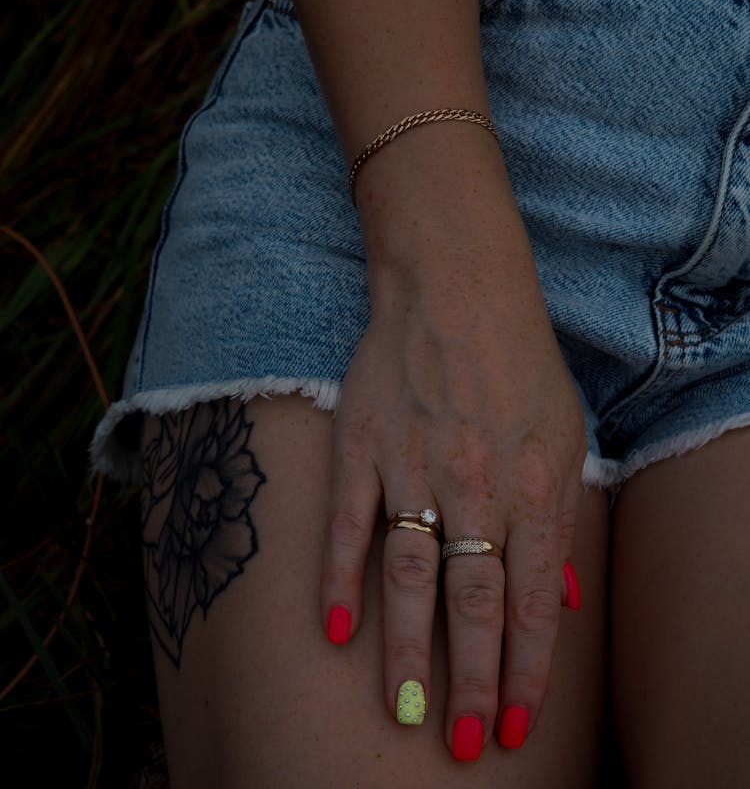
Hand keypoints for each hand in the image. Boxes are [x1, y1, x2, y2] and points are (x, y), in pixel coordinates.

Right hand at [319, 225, 586, 758]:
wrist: (456, 290)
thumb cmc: (519, 363)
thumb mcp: (565, 435)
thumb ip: (561, 518)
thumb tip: (564, 597)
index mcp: (532, 486)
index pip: (530, 602)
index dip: (524, 670)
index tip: (514, 722)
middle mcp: (475, 486)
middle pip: (473, 603)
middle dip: (472, 682)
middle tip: (463, 743)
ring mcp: (414, 467)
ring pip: (410, 577)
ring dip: (408, 652)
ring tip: (406, 713)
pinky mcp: (362, 446)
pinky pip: (350, 524)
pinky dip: (341, 581)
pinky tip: (336, 632)